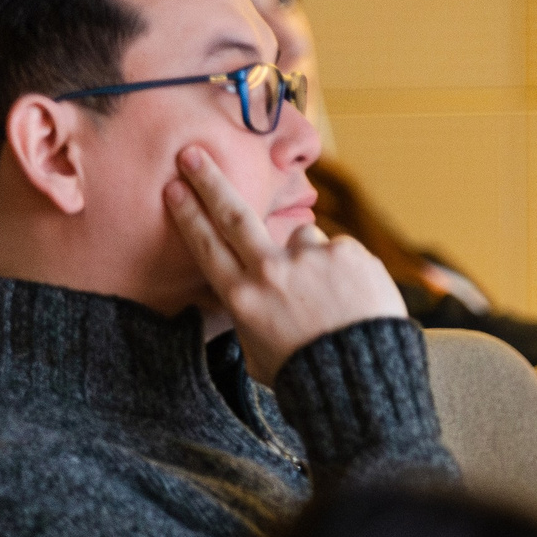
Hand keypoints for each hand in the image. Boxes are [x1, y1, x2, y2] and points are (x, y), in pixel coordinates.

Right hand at [164, 146, 403, 387]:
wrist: (363, 381)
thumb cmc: (308, 375)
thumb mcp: (258, 354)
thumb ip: (249, 315)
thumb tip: (249, 295)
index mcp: (243, 298)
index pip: (207, 246)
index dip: (188, 215)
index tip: (174, 189)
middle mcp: (272, 271)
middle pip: (234, 215)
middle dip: (210, 182)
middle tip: (194, 155)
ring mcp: (311, 258)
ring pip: (303, 237)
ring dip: (310, 257)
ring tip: (330, 298)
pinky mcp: (348, 253)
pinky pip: (339, 251)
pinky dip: (344, 270)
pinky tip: (353, 299)